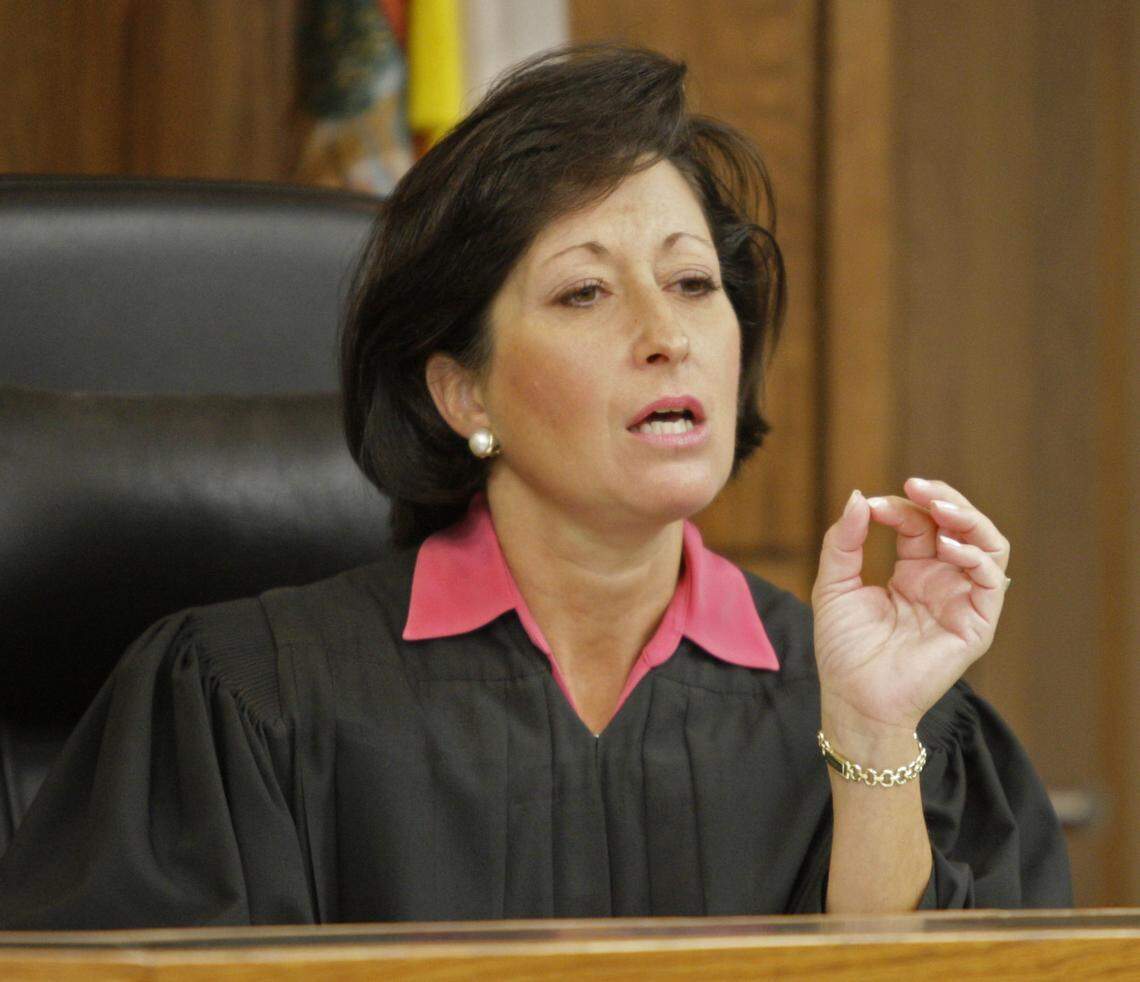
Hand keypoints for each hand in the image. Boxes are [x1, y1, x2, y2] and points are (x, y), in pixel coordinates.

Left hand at [811, 477, 1010, 746]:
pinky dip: (975, 556)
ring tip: (939, 507)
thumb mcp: (834, 585)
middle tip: (918, 486)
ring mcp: (962, 601)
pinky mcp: (976, 624)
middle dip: (944, 499)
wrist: (853, 698)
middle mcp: (942, 582)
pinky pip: (992, 581)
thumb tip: (859, 496)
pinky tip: (945, 545)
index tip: (872, 506)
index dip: (900, 507)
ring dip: (968, 519)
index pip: (919, 524)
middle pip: (961, 526)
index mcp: (912, 572)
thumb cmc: (843, 649)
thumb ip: (845, 541)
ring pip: (988, 545)